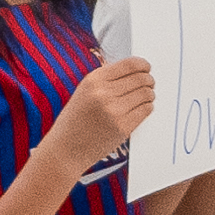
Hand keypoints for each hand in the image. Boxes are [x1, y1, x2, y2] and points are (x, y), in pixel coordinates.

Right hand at [38, 51, 156, 170]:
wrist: (65, 150)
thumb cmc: (75, 121)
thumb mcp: (84, 92)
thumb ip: (106, 79)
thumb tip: (134, 70)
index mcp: (93, 80)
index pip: (129, 64)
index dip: (143, 65)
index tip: (146, 67)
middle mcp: (104, 93)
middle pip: (141, 78)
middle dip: (148, 80)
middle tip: (149, 84)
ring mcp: (114, 111)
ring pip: (146, 94)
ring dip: (149, 94)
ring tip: (145, 97)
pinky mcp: (123, 127)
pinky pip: (145, 110)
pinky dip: (147, 107)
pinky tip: (141, 108)